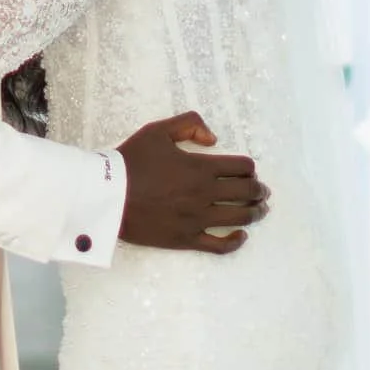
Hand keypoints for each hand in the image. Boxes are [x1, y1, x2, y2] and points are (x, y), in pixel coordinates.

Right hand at [117, 112, 266, 253]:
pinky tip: (242, 236)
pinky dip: (236, 241)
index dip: (250, 168)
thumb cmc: (131, 162)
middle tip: (262, 191)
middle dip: (259, 190)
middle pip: (247, 192)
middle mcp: (205, 194)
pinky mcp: (187, 239)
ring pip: (240, 218)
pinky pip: (220, 245)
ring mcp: (197, 219)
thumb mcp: (158, 130)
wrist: (107, 195)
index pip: (242, 167)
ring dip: (256, 212)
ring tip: (260, 210)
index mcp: (201, 167)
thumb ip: (190, 125)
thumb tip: (214, 139)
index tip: (248, 171)